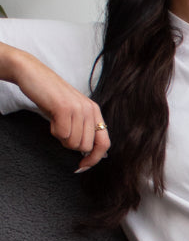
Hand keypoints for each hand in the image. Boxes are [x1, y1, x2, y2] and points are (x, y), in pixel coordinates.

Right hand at [2, 45, 109, 170]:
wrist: (32, 74)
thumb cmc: (50, 96)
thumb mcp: (72, 113)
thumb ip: (83, 129)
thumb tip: (89, 153)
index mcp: (95, 112)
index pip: (104, 143)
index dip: (94, 159)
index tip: (81, 167)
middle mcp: (91, 110)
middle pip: (86, 146)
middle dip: (70, 144)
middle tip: (60, 128)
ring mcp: (79, 108)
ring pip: (73, 143)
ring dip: (61, 136)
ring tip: (56, 120)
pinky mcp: (65, 108)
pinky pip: (62, 134)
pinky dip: (53, 130)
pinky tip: (51, 118)